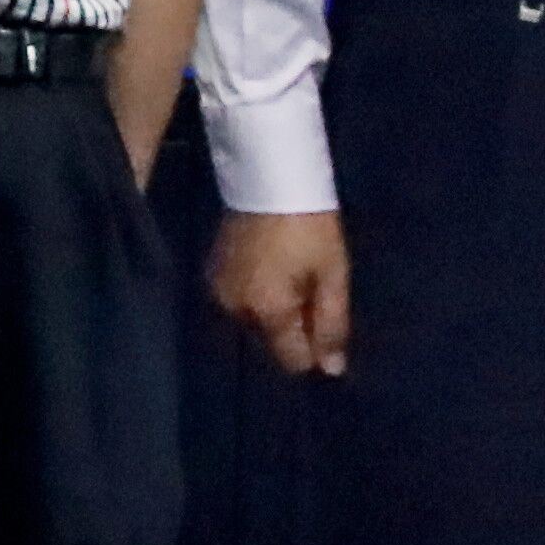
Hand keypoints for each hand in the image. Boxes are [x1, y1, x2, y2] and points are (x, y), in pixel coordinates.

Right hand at [209, 207, 351, 376]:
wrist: (270, 173)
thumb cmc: (311, 225)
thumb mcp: (332, 275)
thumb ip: (331, 326)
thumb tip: (331, 371)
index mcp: (267, 312)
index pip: (292, 360)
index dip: (315, 349)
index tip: (327, 319)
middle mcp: (235, 310)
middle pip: (272, 343)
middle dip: (294, 328)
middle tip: (312, 288)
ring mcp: (220, 291)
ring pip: (256, 323)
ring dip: (276, 312)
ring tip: (294, 275)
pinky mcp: (213, 273)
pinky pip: (242, 302)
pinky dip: (260, 296)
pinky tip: (275, 269)